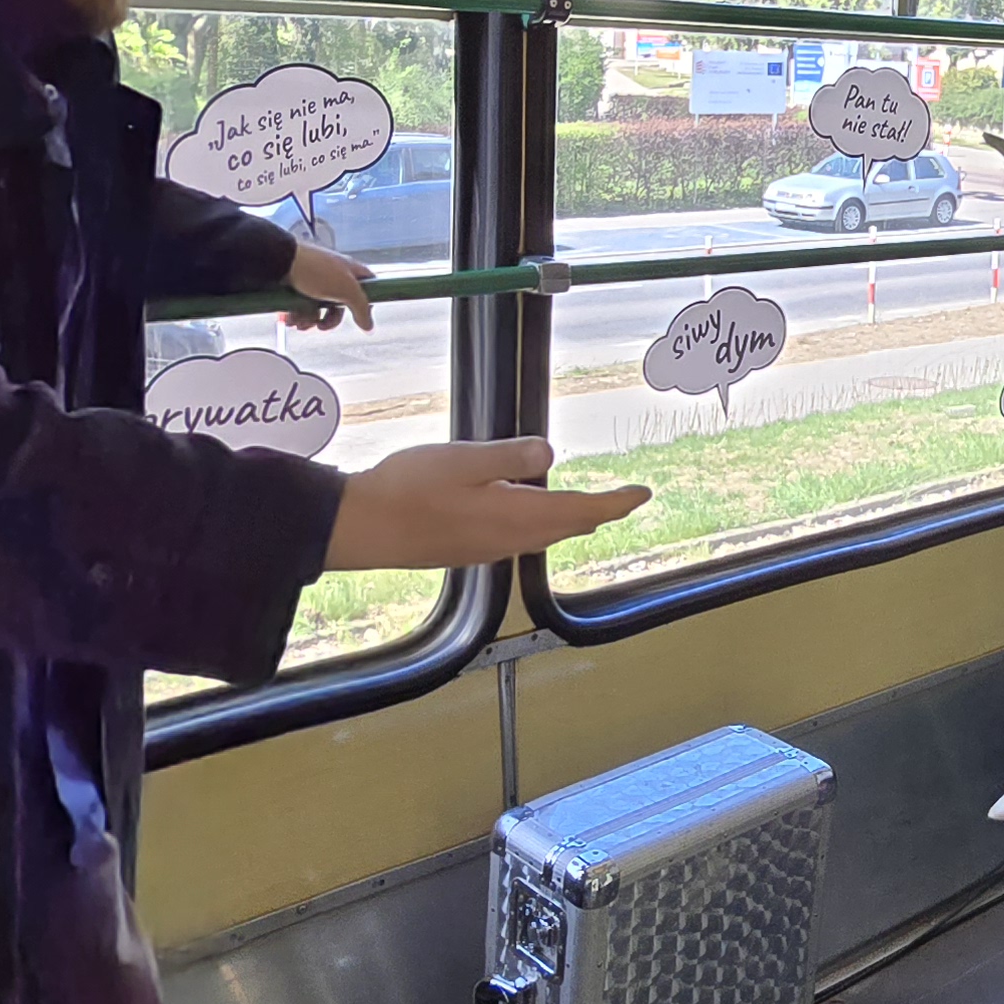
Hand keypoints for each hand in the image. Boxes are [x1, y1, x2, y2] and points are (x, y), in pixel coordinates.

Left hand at [282, 241, 374, 333]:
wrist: (281, 261)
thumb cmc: (316, 270)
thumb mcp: (347, 290)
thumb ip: (361, 308)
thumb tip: (369, 326)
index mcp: (350, 271)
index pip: (368, 285)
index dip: (366, 302)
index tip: (360, 316)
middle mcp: (334, 275)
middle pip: (340, 304)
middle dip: (329, 319)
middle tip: (321, 326)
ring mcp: (315, 281)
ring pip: (318, 308)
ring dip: (309, 320)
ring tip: (300, 323)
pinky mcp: (297, 285)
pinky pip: (301, 305)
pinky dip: (297, 315)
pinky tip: (291, 319)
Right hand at [324, 439, 648, 569]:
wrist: (361, 528)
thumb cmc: (407, 489)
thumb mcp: (462, 459)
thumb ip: (509, 455)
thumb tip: (550, 454)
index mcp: (514, 515)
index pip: (580, 510)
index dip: (614, 503)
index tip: (641, 494)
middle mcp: (508, 539)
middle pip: (567, 526)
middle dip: (598, 512)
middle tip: (623, 500)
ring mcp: (487, 548)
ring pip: (543, 535)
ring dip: (570, 520)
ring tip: (588, 507)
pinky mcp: (468, 550)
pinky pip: (519, 538)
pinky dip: (540, 525)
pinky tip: (529, 513)